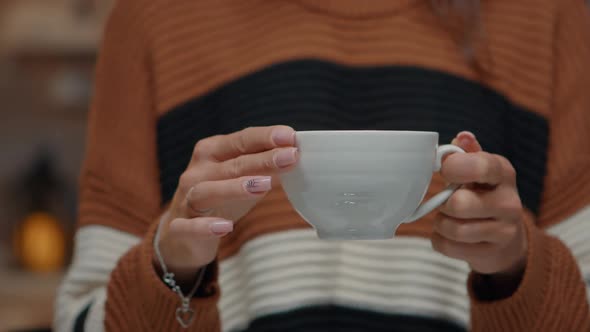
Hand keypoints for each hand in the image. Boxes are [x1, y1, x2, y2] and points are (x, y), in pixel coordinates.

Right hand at [154, 126, 297, 281]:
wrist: (183, 234)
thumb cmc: (219, 199)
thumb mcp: (243, 179)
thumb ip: (265, 168)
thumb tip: (295, 156)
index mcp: (212, 152)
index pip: (241, 140)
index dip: (265, 137)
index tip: (291, 136)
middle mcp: (197, 172)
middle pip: (231, 164)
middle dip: (263, 160)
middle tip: (290, 157)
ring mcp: (186, 199)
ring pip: (208, 191)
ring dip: (235, 187)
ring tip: (264, 185)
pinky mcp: (179, 228)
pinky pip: (189, 227)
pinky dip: (205, 226)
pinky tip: (225, 227)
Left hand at [431, 131, 527, 279]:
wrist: (505, 238)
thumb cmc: (483, 195)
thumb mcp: (479, 171)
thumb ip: (467, 153)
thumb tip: (462, 136)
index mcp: (503, 173)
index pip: (482, 166)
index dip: (455, 168)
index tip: (445, 171)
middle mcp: (509, 202)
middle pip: (460, 204)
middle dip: (443, 203)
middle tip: (446, 202)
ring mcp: (504, 231)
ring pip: (453, 229)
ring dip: (441, 224)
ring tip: (448, 218)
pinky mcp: (492, 253)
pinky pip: (449, 247)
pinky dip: (440, 241)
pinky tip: (449, 236)